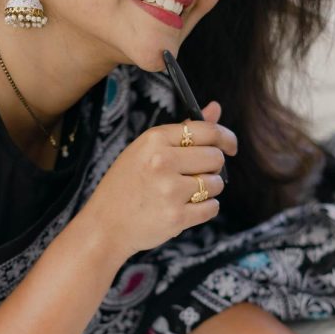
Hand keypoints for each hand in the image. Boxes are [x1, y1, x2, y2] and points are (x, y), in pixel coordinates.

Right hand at [84, 100, 237, 260]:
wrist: (105, 224)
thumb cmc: (128, 184)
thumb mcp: (147, 149)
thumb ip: (184, 130)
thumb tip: (215, 109)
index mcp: (155, 139)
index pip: (207, 131)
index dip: (226, 138)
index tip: (229, 147)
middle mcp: (163, 161)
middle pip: (215, 158)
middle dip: (212, 167)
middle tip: (196, 174)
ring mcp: (169, 190)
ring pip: (216, 184)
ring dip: (208, 189)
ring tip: (185, 193)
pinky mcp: (176, 217)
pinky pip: (212, 208)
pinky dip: (205, 209)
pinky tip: (186, 208)